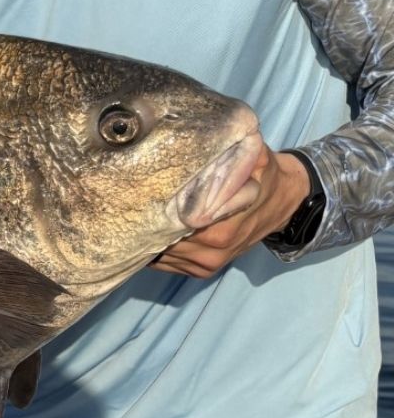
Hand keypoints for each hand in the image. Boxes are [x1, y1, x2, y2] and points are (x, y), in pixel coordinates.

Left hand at [151, 145, 309, 277]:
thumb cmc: (263, 174)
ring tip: (142, 211)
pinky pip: (168, 263)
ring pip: (161, 254)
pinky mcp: (202, 270)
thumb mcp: (255, 157)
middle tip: (134, 199)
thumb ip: (232, 156)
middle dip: (147, 219)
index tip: (142, 192)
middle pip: (162, 238)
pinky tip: (155, 228)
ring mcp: (207, 264)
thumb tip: (204, 147)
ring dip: (150, 234)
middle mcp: (212, 249)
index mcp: (221, 226)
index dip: (154, 207)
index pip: (172, 222)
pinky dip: (158, 248)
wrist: (284, 202)